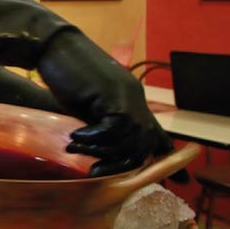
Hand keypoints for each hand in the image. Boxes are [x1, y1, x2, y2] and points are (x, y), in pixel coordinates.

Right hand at [0, 0, 185, 177]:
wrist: (52, 47)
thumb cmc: (64, 74)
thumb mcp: (87, 105)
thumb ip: (100, 124)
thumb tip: (105, 150)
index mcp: (132, 99)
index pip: (155, 132)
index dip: (162, 155)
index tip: (178, 181)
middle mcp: (135, 97)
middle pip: (143, 143)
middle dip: (122, 164)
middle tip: (96, 171)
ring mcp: (126, 95)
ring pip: (129, 139)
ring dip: (101, 152)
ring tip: (77, 150)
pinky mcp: (112, 95)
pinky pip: (112, 129)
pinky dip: (92, 138)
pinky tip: (74, 137)